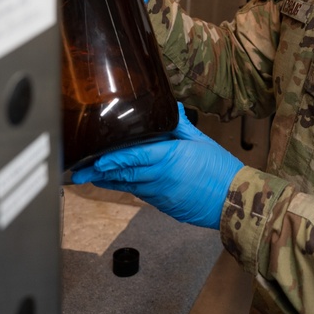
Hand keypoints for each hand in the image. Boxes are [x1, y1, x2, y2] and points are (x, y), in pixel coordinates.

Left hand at [71, 104, 242, 229]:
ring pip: (129, 186)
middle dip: (101, 173)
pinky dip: (127, 188)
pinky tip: (117, 183)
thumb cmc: (221, 170)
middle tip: (80, 172)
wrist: (233, 201)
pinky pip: (141, 195)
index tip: (96, 159)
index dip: (112, 159)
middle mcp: (161, 178)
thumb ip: (180, 126)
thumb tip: (170, 108)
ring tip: (91, 177)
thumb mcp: (201, 141)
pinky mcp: (164, 206)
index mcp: (170, 158)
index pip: (134, 157)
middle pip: (125, 174)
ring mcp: (161, 195)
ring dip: (109, 182)